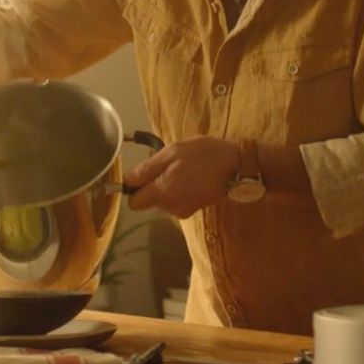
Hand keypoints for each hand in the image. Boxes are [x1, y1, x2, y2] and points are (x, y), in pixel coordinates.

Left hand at [123, 137, 239, 218]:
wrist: (236, 166)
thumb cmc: (204, 154)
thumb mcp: (172, 153)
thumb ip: (147, 169)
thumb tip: (126, 181)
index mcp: (162, 193)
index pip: (134, 203)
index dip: (134, 188)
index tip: (143, 174)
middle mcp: (170, 207)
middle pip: (148, 200)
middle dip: (153, 184)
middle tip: (170, 165)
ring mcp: (183, 210)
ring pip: (162, 199)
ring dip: (167, 184)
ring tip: (184, 169)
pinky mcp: (193, 209)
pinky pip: (175, 200)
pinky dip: (179, 189)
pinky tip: (192, 177)